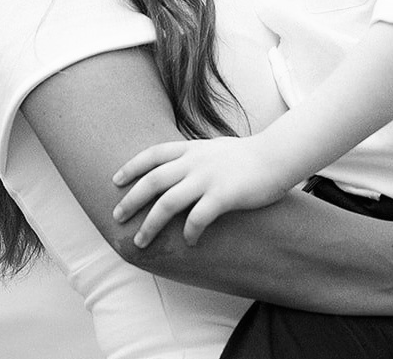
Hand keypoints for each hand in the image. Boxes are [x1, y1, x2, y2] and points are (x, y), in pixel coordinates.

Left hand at [112, 135, 290, 247]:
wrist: (276, 156)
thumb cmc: (246, 156)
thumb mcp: (214, 148)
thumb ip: (194, 156)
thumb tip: (178, 166)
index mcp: (191, 149)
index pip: (153, 154)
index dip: (132, 167)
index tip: (116, 180)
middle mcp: (195, 162)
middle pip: (153, 181)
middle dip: (131, 201)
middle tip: (117, 218)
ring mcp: (208, 178)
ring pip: (168, 203)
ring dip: (150, 224)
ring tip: (141, 242)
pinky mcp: (223, 196)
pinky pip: (198, 218)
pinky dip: (189, 233)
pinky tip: (188, 244)